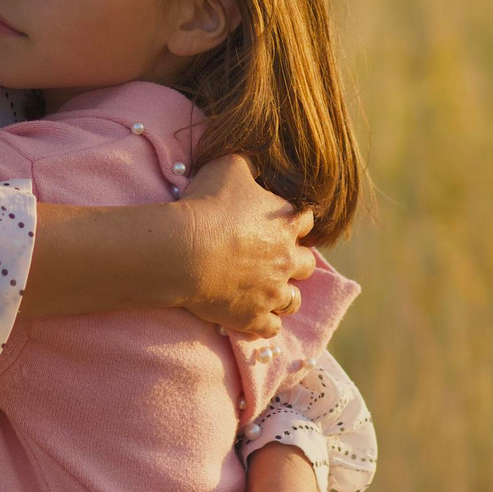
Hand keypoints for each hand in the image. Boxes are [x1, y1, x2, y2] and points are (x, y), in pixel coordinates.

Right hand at [175, 155, 313, 337]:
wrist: (185, 250)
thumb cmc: (207, 205)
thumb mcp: (229, 166)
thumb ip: (249, 164)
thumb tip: (255, 163)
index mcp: (286, 222)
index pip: (307, 221)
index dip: (295, 221)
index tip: (281, 223)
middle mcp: (286, 259)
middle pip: (306, 264)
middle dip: (294, 261)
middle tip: (274, 258)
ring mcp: (272, 293)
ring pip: (293, 301)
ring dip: (284, 295)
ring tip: (268, 291)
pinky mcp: (253, 317)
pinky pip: (271, 328)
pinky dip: (264, 323)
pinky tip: (253, 316)